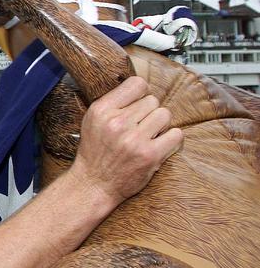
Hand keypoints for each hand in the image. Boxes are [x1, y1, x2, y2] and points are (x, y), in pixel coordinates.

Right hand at [69, 76, 182, 205]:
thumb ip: (112, 102)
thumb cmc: (95, 151)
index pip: (137, 84)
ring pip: (165, 114)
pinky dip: (171, 139)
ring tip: (148, 135)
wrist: (94, 183)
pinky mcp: (150, 155)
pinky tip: (159, 144)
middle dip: (148, 113)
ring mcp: (134, 140)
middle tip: (139, 126)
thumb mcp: (92, 120)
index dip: (140, 93)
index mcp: (101, 110)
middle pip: (152, 100)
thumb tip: (140, 86)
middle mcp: (117, 123)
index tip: (138, 104)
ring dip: (160, 125)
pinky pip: (176, 134)